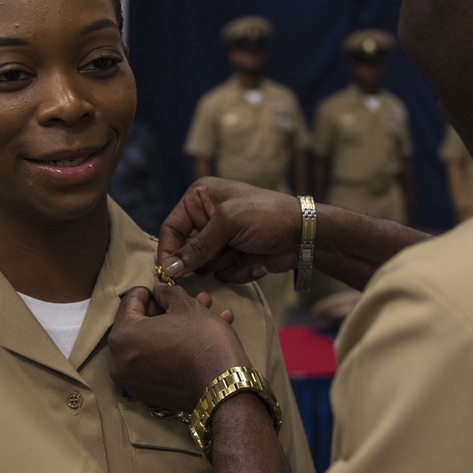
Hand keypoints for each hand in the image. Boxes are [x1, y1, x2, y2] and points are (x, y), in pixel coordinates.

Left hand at [108, 285, 249, 412]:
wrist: (223, 388)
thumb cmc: (201, 340)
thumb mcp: (186, 306)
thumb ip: (167, 293)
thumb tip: (159, 291)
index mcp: (122, 336)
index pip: (129, 302)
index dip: (149, 290)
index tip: (163, 288)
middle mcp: (120, 362)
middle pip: (141, 324)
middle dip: (167, 309)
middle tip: (189, 298)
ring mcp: (134, 381)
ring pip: (154, 343)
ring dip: (177, 326)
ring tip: (205, 310)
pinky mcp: (151, 393)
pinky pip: (158, 361)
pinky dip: (175, 347)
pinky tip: (203, 335)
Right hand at [157, 177, 301, 282]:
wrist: (305, 234)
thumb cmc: (266, 216)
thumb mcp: (228, 224)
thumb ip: (197, 247)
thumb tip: (168, 269)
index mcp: (200, 198)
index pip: (171, 228)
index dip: (168, 251)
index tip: (167, 274)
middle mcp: (207, 216)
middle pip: (186, 250)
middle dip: (204, 260)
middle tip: (221, 260)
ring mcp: (222, 238)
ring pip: (205, 265)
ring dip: (225, 266)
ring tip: (245, 256)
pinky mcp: (235, 255)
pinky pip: (223, 273)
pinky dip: (238, 272)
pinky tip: (257, 263)